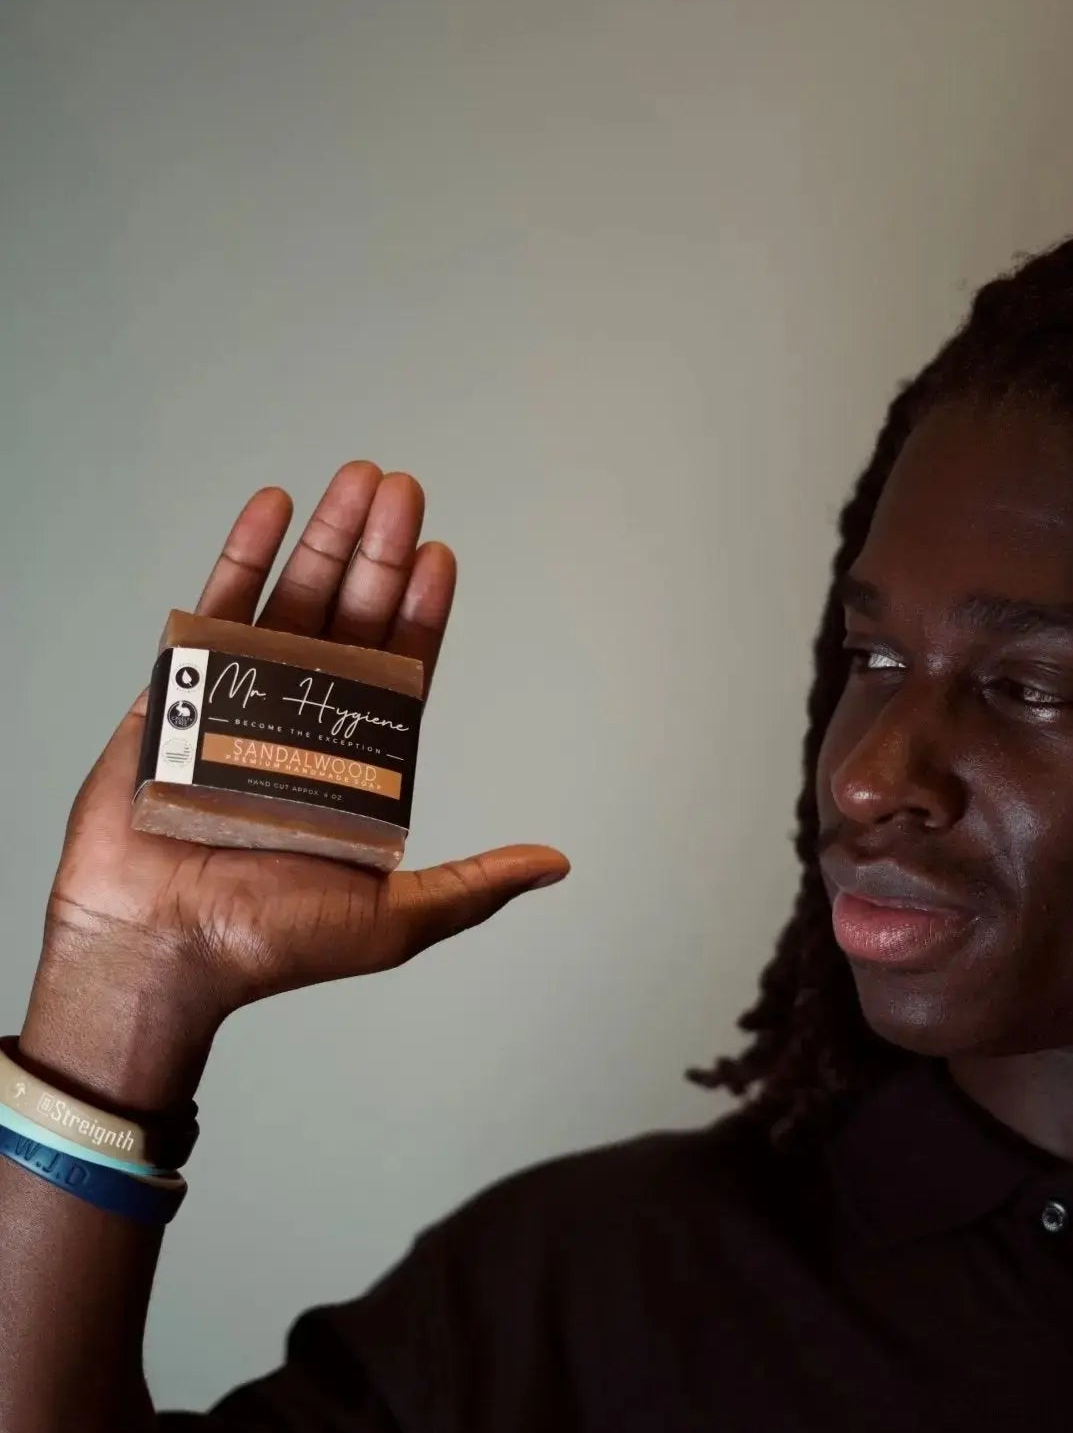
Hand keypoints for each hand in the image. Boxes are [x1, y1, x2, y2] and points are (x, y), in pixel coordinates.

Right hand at [34, 463, 569, 1028]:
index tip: (441, 558)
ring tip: (358, 481)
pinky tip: (275, 506)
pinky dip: (244, 555)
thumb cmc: (269, 945)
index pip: (399, 670)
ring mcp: (242, 701)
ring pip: (292, 601)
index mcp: (356, 767)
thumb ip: (472, 884)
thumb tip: (553, 865)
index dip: (421, 613)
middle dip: (379, 554)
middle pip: (351, 619)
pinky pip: (216, 611)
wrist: (159, 951)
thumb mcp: (394, 917)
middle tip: (404, 491)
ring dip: (326, 539)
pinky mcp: (182, 693)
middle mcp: (305, 725)